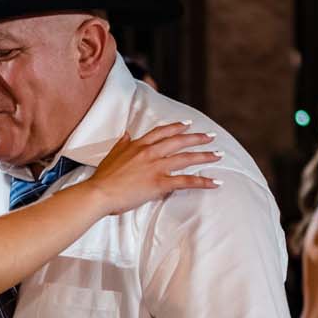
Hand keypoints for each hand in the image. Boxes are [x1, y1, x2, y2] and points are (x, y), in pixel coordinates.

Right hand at [80, 122, 221, 216]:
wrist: (99, 192)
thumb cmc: (103, 178)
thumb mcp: (112, 155)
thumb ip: (122, 144)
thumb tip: (127, 134)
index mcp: (138, 145)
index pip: (162, 132)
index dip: (177, 127)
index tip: (188, 124)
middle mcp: (150, 152)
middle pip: (179, 141)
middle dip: (197, 138)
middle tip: (211, 137)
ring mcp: (156, 167)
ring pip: (186, 158)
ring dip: (204, 156)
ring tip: (218, 155)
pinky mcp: (160, 183)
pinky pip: (186, 181)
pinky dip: (203, 181)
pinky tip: (214, 182)